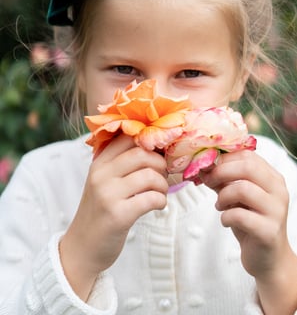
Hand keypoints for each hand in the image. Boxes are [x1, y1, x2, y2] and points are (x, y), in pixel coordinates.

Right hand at [60, 134, 167, 299]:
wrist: (82, 249)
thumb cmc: (99, 212)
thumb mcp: (103, 182)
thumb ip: (120, 163)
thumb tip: (154, 146)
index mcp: (99, 163)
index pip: (127, 136)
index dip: (149, 141)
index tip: (159, 152)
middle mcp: (101, 175)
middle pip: (142, 153)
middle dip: (161, 163)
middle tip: (163, 175)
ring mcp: (108, 195)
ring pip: (150, 175)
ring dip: (163, 185)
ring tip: (160, 193)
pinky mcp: (118, 215)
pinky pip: (151, 198)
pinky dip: (161, 201)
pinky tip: (157, 205)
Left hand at [201, 150, 296, 313]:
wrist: (268, 258)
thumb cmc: (251, 222)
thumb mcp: (236, 196)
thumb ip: (223, 179)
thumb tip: (201, 165)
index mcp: (272, 177)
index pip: (248, 155)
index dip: (223, 158)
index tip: (208, 167)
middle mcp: (278, 191)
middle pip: (247, 167)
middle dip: (221, 172)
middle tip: (209, 181)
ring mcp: (276, 211)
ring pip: (243, 188)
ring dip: (223, 196)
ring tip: (220, 205)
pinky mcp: (268, 231)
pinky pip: (240, 215)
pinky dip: (225, 216)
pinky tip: (225, 220)